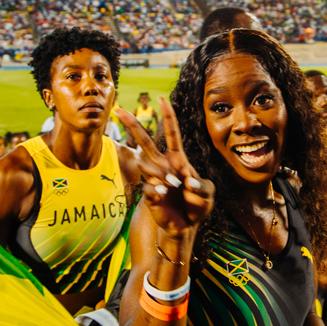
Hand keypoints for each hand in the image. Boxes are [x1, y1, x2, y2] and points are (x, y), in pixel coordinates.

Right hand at [115, 98, 213, 238]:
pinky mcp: (149, 194)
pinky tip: (164, 195)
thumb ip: (202, 186)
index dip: (167, 117)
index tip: (162, 99)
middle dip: (132, 125)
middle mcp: (163, 166)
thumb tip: (186, 180)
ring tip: (174, 186)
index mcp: (178, 159)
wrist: (187, 226)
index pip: (171, 134)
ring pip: (147, 165)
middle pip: (145, 141)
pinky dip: (158, 190)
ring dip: (162, 174)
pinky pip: (149, 187)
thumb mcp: (208, 194)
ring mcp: (154, 179)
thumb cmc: (198, 205)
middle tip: (118, 109)